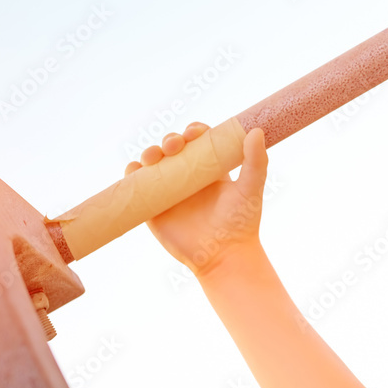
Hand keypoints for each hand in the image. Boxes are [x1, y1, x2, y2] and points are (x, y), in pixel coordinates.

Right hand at [125, 122, 268, 277]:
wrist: (224, 256)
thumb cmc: (240, 225)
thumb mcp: (251, 189)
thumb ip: (256, 162)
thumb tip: (255, 131)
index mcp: (210, 170)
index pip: (198, 142)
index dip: (193, 132)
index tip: (195, 133)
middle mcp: (188, 177)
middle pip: (172, 148)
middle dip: (170, 140)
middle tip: (174, 146)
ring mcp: (169, 191)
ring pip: (152, 163)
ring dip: (150, 152)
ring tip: (154, 157)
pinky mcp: (154, 207)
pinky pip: (137, 185)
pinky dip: (132, 173)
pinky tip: (136, 169)